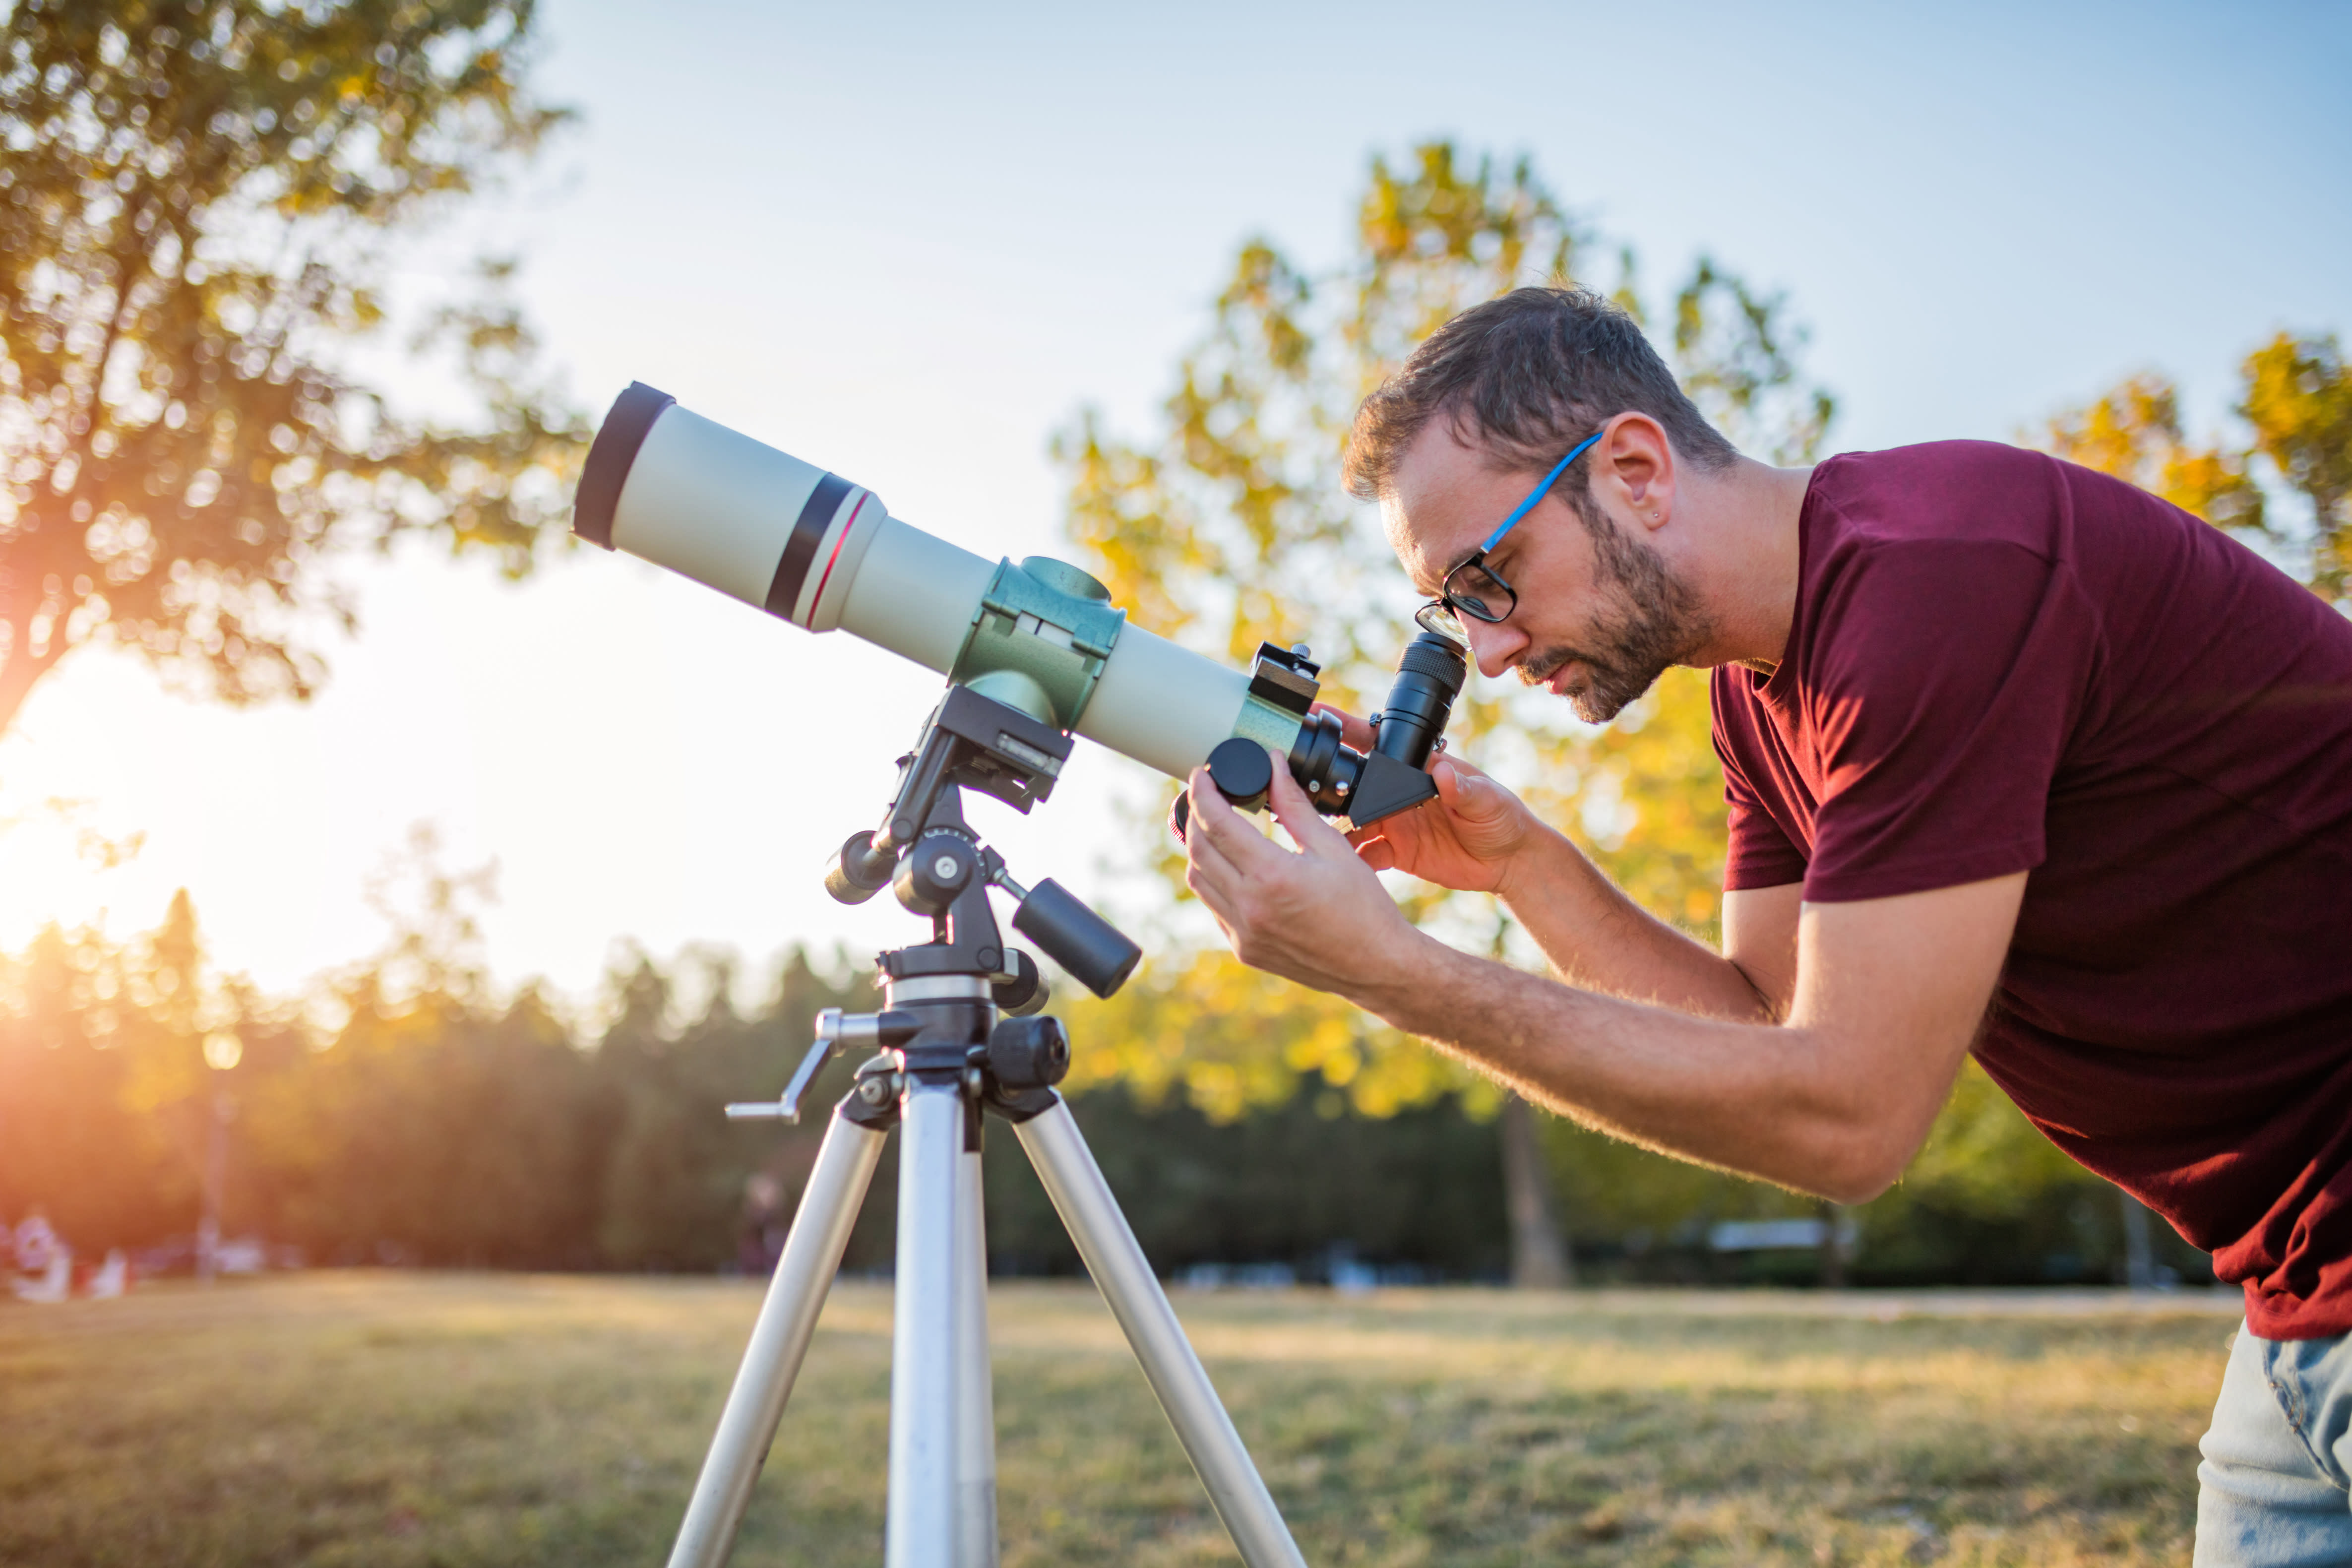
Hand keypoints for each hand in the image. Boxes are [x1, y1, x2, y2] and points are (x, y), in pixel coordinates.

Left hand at [1183, 746, 1423, 997]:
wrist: (1376, 965)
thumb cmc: (1363, 907)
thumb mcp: (1331, 847)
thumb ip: (1294, 805)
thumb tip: (1274, 767)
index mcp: (1272, 877)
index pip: (1217, 824)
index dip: (1202, 793)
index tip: (1200, 775)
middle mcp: (1249, 907)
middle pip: (1198, 850)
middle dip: (1195, 815)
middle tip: (1205, 795)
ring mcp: (1243, 933)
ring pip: (1198, 880)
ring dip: (1199, 849)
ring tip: (1214, 827)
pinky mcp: (1245, 949)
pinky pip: (1213, 907)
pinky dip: (1213, 880)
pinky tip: (1231, 866)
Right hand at [1312, 704, 1537, 895]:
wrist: (1508, 861)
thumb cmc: (1501, 817)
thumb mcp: (1487, 798)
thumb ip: (1462, 788)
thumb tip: (1443, 772)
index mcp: (1417, 768)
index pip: (1376, 743)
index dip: (1344, 730)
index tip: (1317, 717)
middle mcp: (1399, 793)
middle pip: (1354, 783)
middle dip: (1328, 784)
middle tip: (1303, 789)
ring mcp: (1394, 822)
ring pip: (1352, 821)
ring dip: (1333, 826)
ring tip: (1315, 833)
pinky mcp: (1396, 852)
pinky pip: (1366, 854)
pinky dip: (1353, 859)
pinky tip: (1346, 865)